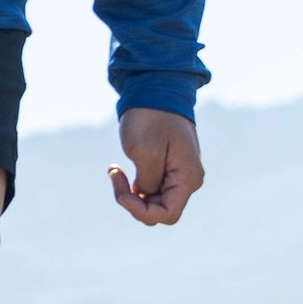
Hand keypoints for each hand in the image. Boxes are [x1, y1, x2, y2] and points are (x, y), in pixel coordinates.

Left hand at [108, 108, 204, 225]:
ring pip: (150, 202)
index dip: (140, 212)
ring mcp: (177, 176)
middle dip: (133, 203)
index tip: (122, 195)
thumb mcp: (145, 152)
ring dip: (129, 193)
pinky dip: (131, 186)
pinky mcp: (165, 170)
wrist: (155, 88)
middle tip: (116, 176)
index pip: (166, 215)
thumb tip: (145, 196)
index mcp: (188, 178)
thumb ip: (147, 182)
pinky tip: (117, 169)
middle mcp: (187, 180)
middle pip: (158, 212)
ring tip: (114, 169)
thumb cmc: (151, 117)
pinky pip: (147, 191)